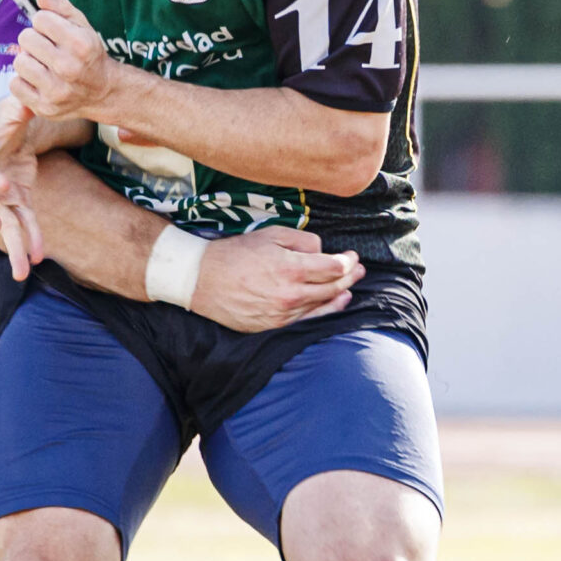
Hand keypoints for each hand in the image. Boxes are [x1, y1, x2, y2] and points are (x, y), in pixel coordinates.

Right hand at [0, 97, 44, 280]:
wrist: (7, 129)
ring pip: (4, 220)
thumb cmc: (5, 115)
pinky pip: (23, 220)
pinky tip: (37, 256)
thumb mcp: (12, 105)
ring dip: (13, 245)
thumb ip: (20, 106)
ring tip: (21, 271)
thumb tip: (28, 103)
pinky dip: (31, 238)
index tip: (5, 188)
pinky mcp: (14, 200)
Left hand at [11, 0, 127, 120]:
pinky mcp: (44, 107)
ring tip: (41, 64)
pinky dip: (22, 81)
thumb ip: (60, 7)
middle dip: (33, 40)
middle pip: (26, 38)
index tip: (53, 32)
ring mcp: (56, 90)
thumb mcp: (82, 26)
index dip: (43, 22)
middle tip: (46, 49)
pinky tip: (36, 80)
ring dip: (27, 60)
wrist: (102, 92)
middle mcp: (68, 67)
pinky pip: (15, 85)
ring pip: (19, 62)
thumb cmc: (88, 54)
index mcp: (80, 44)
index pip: (40, 19)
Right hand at [189, 229, 362, 331]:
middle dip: (350, 277)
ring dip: (340, 294)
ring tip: (351, 287)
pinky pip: (306, 320)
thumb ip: (302, 241)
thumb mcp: (270, 235)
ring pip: (322, 305)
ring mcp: (283, 313)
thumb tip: (321, 251)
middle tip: (359, 270)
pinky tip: (334, 304)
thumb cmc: (234, 253)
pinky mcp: (273, 325)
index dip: (348, 261)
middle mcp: (291, 294)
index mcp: (292, 268)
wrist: (201, 280)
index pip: (334, 267)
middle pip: (333, 288)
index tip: (352, 256)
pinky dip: (324, 311)